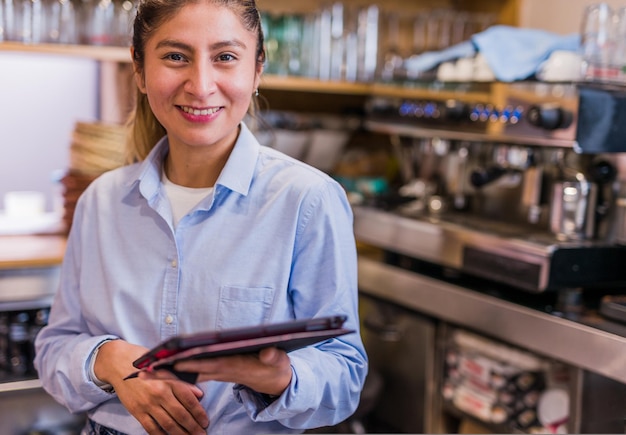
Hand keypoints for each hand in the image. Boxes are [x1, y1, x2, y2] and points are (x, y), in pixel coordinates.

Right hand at [95, 340, 208, 433]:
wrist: (120, 364)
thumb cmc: (146, 365)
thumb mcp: (167, 369)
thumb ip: (183, 382)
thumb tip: (199, 394)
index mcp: (169, 380)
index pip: (188, 399)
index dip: (199, 412)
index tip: (205, 421)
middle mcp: (159, 393)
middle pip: (180, 414)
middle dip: (193, 427)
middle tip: (202, 433)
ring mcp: (147, 404)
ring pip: (168, 424)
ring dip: (180, 434)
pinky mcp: (137, 411)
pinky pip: (151, 428)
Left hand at [149, 347, 292, 396]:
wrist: (277, 382)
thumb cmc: (276, 368)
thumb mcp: (279, 361)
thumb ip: (273, 356)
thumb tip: (268, 353)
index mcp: (234, 366)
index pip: (208, 365)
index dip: (189, 364)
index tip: (171, 363)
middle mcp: (222, 371)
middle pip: (191, 372)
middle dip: (168, 372)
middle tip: (143, 373)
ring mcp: (219, 372)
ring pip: (189, 374)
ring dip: (168, 373)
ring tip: (146, 372)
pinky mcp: (218, 372)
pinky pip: (195, 373)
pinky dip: (179, 372)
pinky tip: (165, 371)